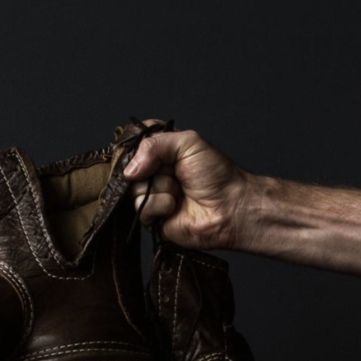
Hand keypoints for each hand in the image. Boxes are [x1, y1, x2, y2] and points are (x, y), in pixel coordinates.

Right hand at [124, 121, 255, 249]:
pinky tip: (176, 206)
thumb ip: (154, 144)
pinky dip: (160, 205)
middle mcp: (154, 172)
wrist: (231, 207)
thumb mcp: (188, 143)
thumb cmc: (217, 174)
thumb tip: (129, 170)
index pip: (135, 142)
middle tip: (173, 172)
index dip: (138, 147)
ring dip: (160, 187)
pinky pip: (141, 209)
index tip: (149, 150)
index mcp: (162, 151)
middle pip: (129, 167)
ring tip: (179, 190)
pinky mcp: (153, 218)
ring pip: (133, 189)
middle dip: (152, 168)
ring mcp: (152, 195)